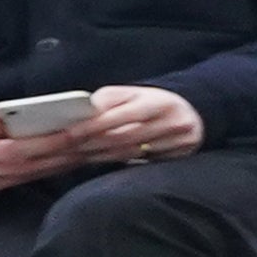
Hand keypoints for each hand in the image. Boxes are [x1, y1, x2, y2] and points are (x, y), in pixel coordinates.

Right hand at [0, 108, 90, 193]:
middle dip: (61, 148)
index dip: (40, 141)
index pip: (10, 149)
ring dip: (64, 160)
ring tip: (89, 144)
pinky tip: (75, 157)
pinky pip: (32, 178)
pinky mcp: (1, 188)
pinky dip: (55, 168)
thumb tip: (1, 114)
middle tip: (89, 134)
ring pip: (34, 173)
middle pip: (28, 162)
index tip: (68, 130)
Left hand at [75, 85, 203, 163]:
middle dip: (92, 143)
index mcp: (159, 102)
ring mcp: (178, 142)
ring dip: (99, 155)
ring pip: (130, 153)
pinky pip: (141, 163)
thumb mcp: (132, 93)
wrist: (190, 114)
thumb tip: (83, 113)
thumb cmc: (151, 103)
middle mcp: (172, 122)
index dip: (94, 125)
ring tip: (77, 154)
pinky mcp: (179, 157)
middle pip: (125, 138)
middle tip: (66, 148)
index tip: (70, 133)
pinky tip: (99, 159)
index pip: (122, 115)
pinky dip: (116, 162)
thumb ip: (107, 100)